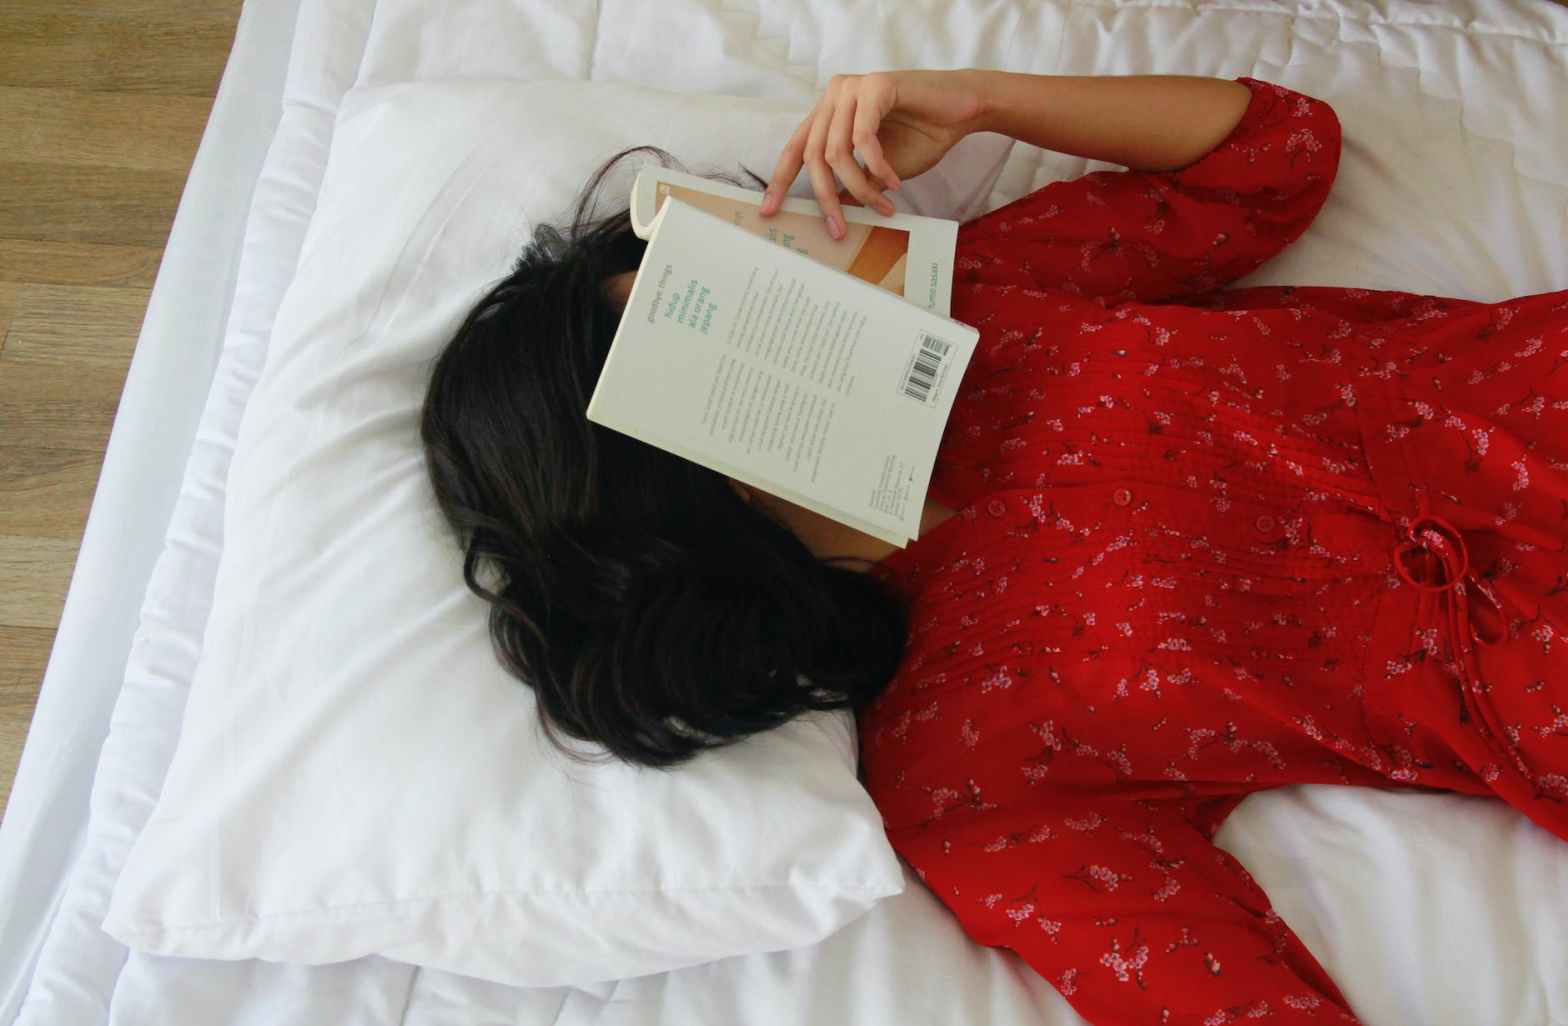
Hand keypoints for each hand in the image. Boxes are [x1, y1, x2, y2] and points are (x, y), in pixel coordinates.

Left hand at [759, 69, 988, 238]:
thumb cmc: (922, 136)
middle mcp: (834, 96)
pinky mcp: (875, 85)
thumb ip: (853, 185)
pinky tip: (895, 182)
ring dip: (859, 187)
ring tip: (882, 206)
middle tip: (838, 230)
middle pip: (814, 155)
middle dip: (825, 198)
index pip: (796, 148)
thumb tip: (832, 212)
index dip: (780, 181)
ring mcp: (853, 87)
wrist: (963, 110)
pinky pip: (864, 139)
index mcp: (829, 112)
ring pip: (836, 151)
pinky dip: (879, 167)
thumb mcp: (878, 171)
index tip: (770, 212)